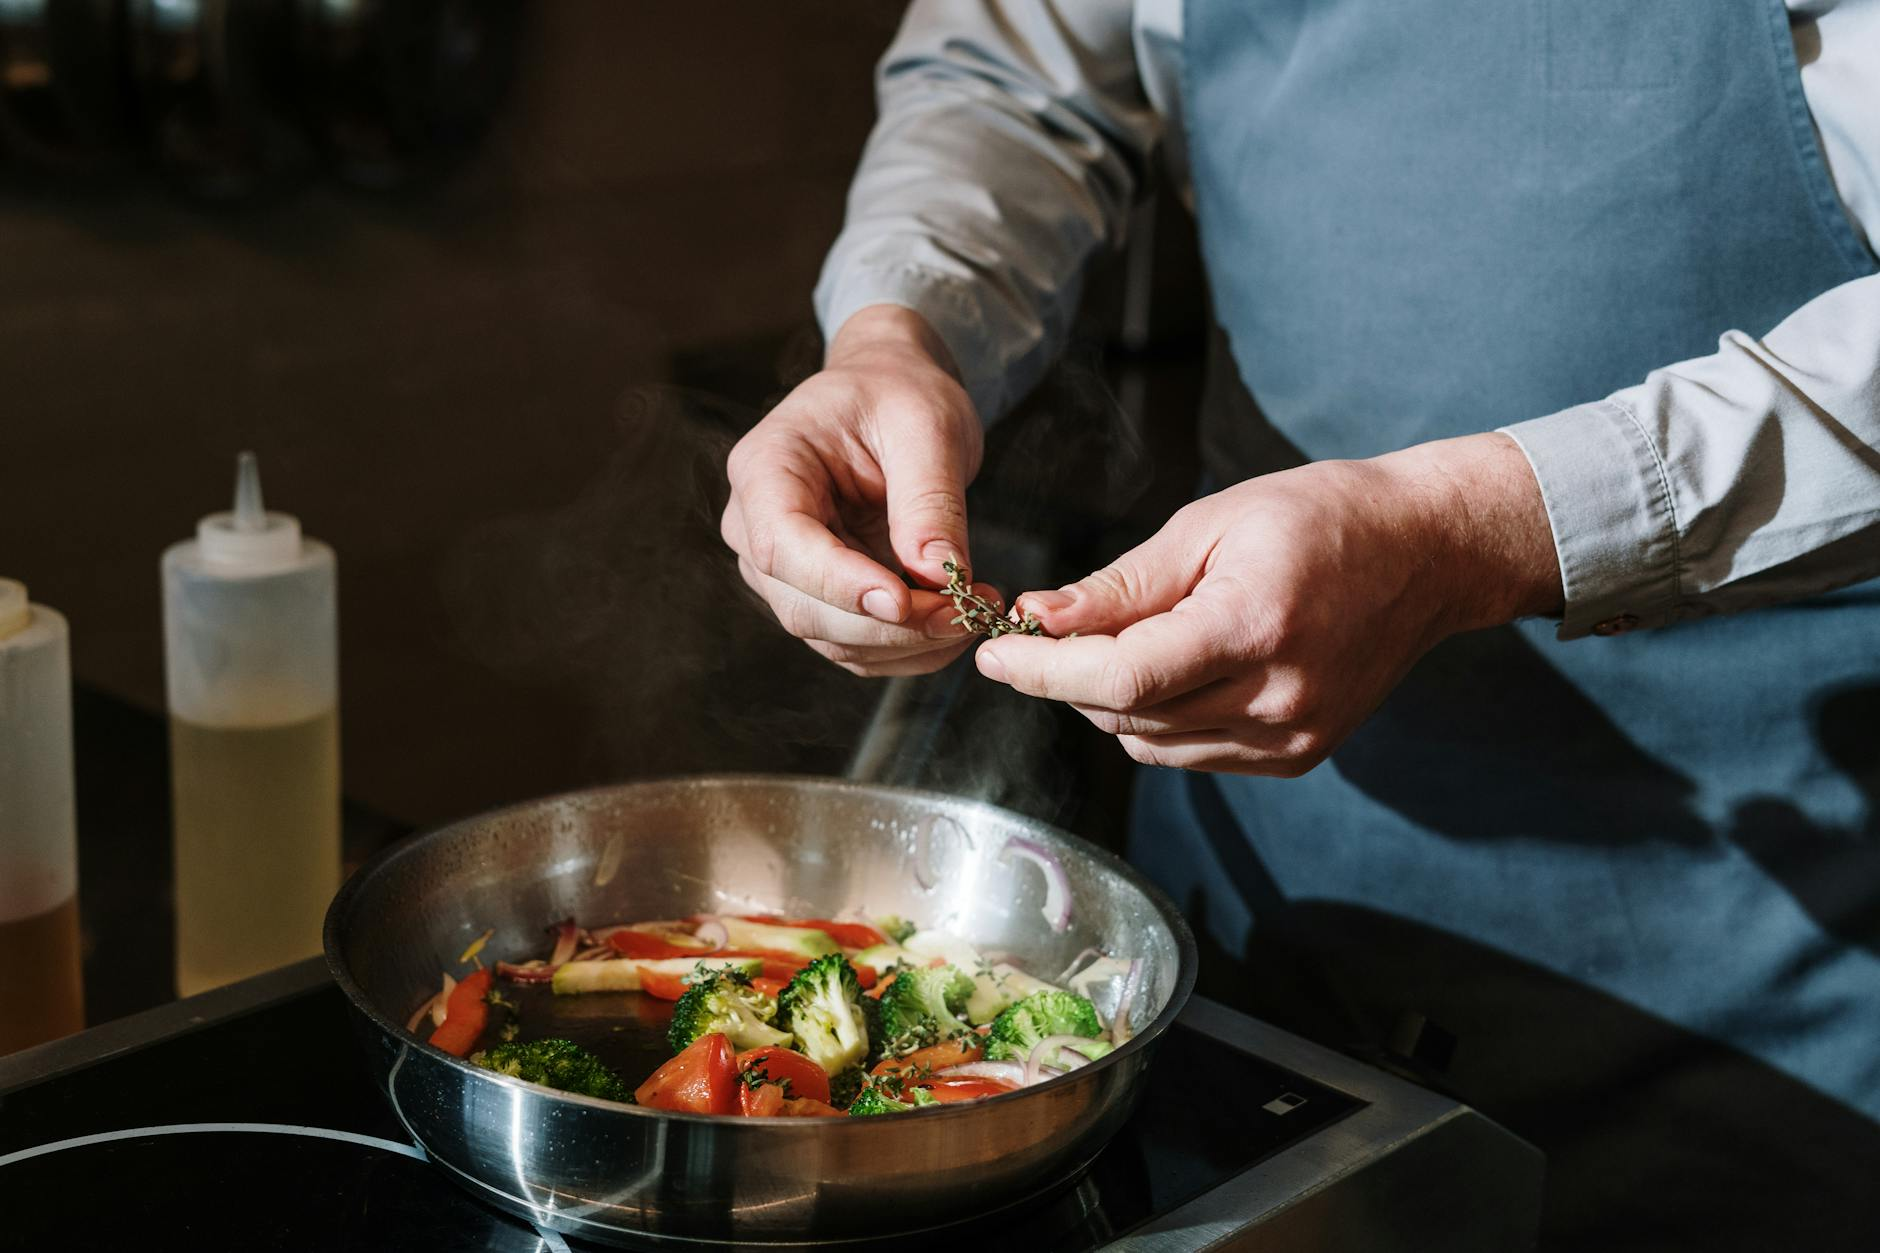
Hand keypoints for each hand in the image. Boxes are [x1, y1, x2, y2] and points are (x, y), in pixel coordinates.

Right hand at [722, 305, 995, 674]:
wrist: (890, 395)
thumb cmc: (897, 393)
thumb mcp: (926, 425)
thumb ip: (929, 498)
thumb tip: (939, 573)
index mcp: (765, 469)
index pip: (782, 546)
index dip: (840, 584)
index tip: (905, 602)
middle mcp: (757, 528)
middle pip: (805, 607)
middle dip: (892, 624)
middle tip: (968, 611)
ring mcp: (785, 570)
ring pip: (835, 639)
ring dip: (909, 644)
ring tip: (975, 612)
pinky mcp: (821, 597)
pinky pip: (860, 645)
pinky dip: (912, 648)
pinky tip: (958, 620)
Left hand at [974, 434, 1563, 773]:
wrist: (1428, 553)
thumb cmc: (1321, 517)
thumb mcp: (1212, 524)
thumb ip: (1123, 585)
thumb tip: (1041, 620)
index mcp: (1252, 627)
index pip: (1120, 677)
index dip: (1043, 671)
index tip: (993, 654)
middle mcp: (1276, 698)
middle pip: (1127, 716)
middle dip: (1068, 678)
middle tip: (1044, 633)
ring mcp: (1292, 737)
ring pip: (1152, 745)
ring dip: (1110, 702)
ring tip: (1116, 641)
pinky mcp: (1298, 756)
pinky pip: (1192, 753)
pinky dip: (1158, 720)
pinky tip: (1169, 669)